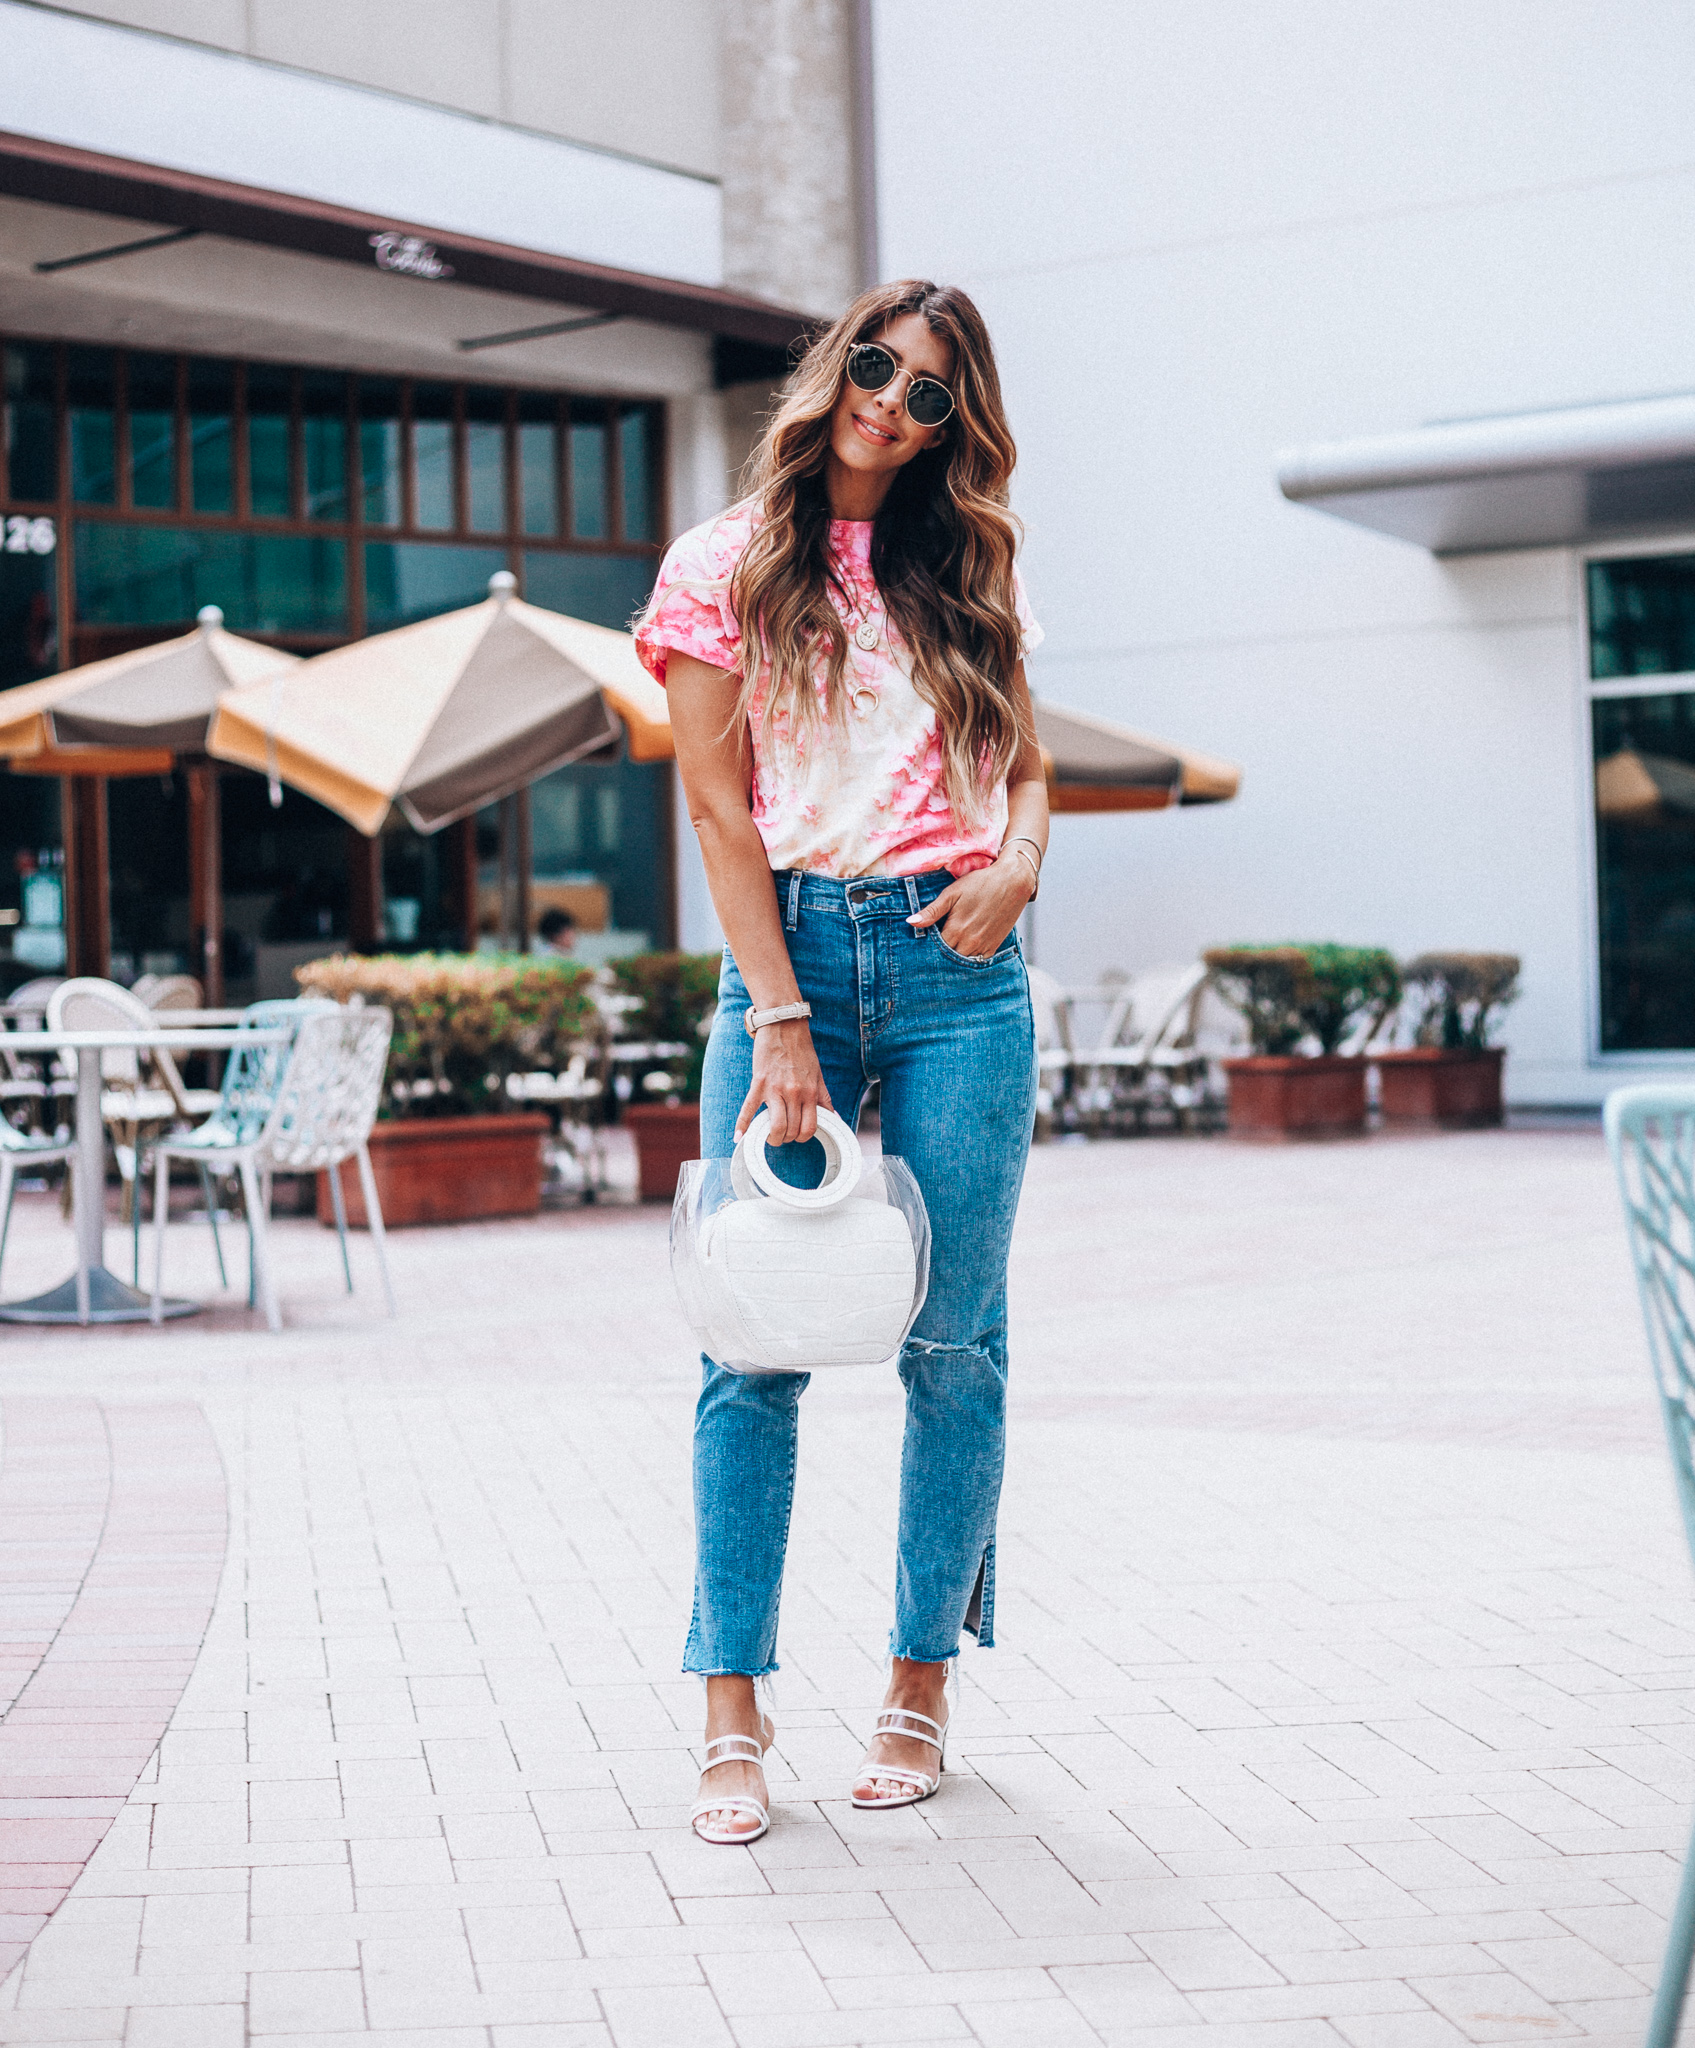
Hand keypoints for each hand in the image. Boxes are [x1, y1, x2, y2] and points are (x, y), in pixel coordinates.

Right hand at [737, 1017, 832, 1143]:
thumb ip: (825, 1099)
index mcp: (810, 1092)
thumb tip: (835, 1118)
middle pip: (791, 1130)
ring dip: (773, 1137)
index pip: (810, 1127)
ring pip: (775, 1126)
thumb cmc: (801, 1051)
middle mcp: (794, 1093)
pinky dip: (742, 1126)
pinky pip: (749, 1109)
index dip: (804, 1137)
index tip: (798, 1134)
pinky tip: (738, 1138)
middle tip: (784, 1134)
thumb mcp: (818, 1075)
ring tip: (770, 1135)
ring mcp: (775, 1089)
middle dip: (787, 1137)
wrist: (783, 1026)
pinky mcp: (758, 1083)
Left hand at [906, 856, 1034, 959]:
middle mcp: (969, 943)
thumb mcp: (952, 893)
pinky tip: (962, 951)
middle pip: (947, 958)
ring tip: (947, 949)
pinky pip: (978, 961)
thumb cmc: (980, 884)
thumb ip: (932, 911)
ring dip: (954, 958)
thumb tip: (910, 922)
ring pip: (962, 962)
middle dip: (939, 954)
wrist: (1013, 881)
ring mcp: (983, 946)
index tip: (921, 943)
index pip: (934, 949)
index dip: (927, 947)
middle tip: (932, 948)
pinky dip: (969, 959)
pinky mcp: (994, 946)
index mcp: (956, 930)